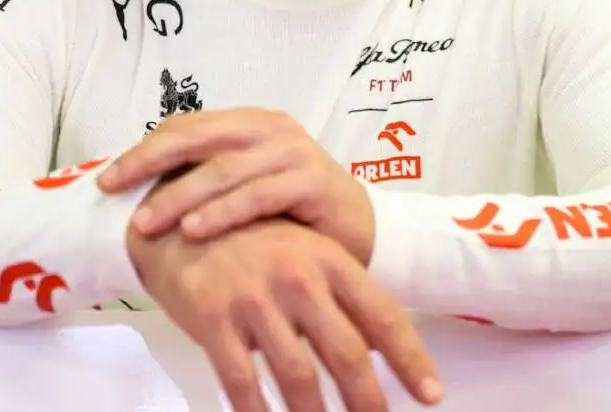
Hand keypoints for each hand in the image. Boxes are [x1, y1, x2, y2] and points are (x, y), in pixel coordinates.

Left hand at [99, 107, 375, 263]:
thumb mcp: (245, 187)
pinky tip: (194, 231)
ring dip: (179, 196)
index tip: (108, 180)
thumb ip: (207, 179)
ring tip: (145, 223)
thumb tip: (138, 190)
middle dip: (149, 163)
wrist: (359, 231)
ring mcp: (294, 153)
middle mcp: (271, 129)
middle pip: (197, 138)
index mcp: (249, 123)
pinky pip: (258, 195)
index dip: (144, 149)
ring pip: (223, 170)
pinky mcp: (313, 182)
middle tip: (113, 189)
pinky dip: (223, 212)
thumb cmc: (292, 213)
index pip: (186, 126)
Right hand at [129, 215, 442, 411]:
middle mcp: (299, 277)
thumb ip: (341, 297)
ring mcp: (255, 298)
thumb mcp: (305, 253)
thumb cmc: (252, 240)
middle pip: (346, 352)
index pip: (383, 316)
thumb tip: (381, 348)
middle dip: (368, 400)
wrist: (178, 217)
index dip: (411, 360)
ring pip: (298, 374)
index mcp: (330, 260)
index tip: (432, 394)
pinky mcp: (213, 318)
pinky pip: (241, 381)